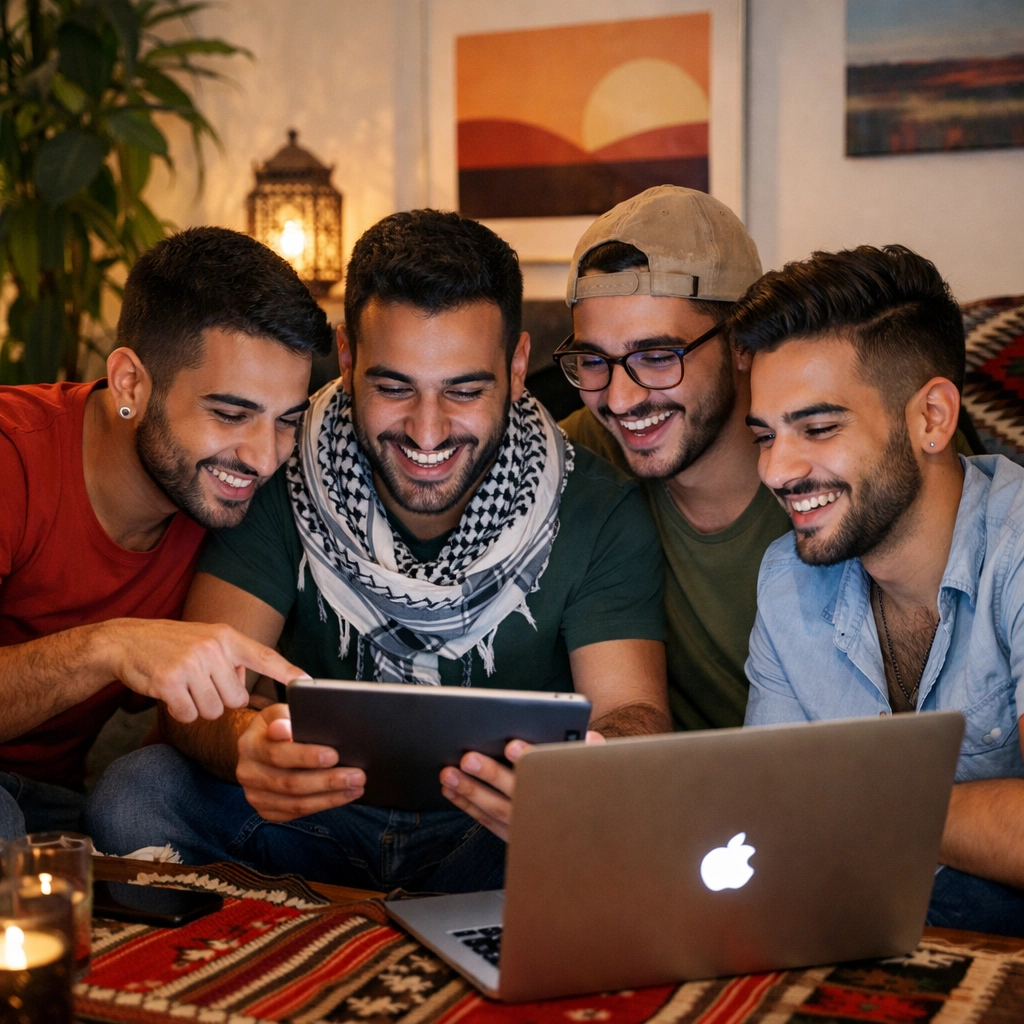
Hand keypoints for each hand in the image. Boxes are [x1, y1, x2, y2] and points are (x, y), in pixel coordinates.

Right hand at [103, 618, 306, 722]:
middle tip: (201, 684)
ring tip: (185, 686)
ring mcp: (190, 664)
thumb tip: (247, 683)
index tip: (309, 682)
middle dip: (221, 700)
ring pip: (214, 711)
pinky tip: (170, 694)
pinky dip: (181, 712)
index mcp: (227, 636)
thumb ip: (232, 657)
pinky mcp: (169, 682)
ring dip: (200, 707)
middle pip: (236, 699)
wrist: (126, 641)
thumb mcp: (207, 639)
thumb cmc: (173, 645)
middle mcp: (212, 648)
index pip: (264, 655)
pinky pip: (189, 716)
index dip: (287, 671)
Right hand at [235, 704, 364, 821]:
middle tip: (358, 775)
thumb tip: (287, 727)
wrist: (259, 747)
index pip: (278, 753)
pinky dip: (323, 805)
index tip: (334, 755)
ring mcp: (255, 795)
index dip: (306, 756)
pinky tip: (343, 796)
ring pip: (296, 803)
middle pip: (290, 783)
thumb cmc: (278, 724)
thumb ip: (286, 717)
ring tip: (356, 787)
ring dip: (330, 797)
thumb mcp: (279, 713)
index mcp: (250, 744)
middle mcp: (248, 773)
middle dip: (327, 780)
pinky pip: (296, 813)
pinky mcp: (265, 810)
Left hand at [441, 731, 604, 841]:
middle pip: (515, 793)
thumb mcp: (599, 773)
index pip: (548, 775)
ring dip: (470, 792)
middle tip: (468, 758)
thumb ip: (593, 753)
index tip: (512, 746)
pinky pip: (488, 822)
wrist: (589, 849)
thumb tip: (590, 737)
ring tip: (448, 774)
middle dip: (490, 775)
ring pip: (495, 810)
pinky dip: (468, 806)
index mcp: (566, 794)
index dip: (530, 759)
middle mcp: (545, 815)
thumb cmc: (589, 798)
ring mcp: (527, 829)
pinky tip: (451, 791)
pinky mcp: (513, 837)